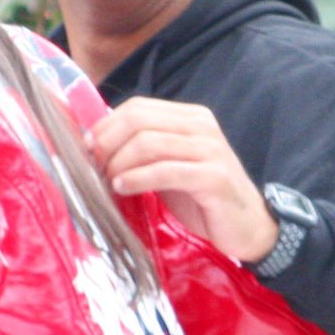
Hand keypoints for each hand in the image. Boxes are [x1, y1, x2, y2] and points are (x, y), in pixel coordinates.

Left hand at [87, 96, 278, 263]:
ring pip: (148, 143)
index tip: (88, 149)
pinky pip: (165, 171)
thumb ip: (141, 151)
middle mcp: (201, 126)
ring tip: (109, 181)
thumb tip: (95, 144)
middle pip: (138, 120)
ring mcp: (210, 150)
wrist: (246, 226)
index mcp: (190, 117)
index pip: (137, 107)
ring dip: (119, 162)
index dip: (106, 126)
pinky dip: (136, 178)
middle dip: (108, 143)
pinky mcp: (214, 177)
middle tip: (94, 166)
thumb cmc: (201, 198)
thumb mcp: (167, 167)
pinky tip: (123, 188)